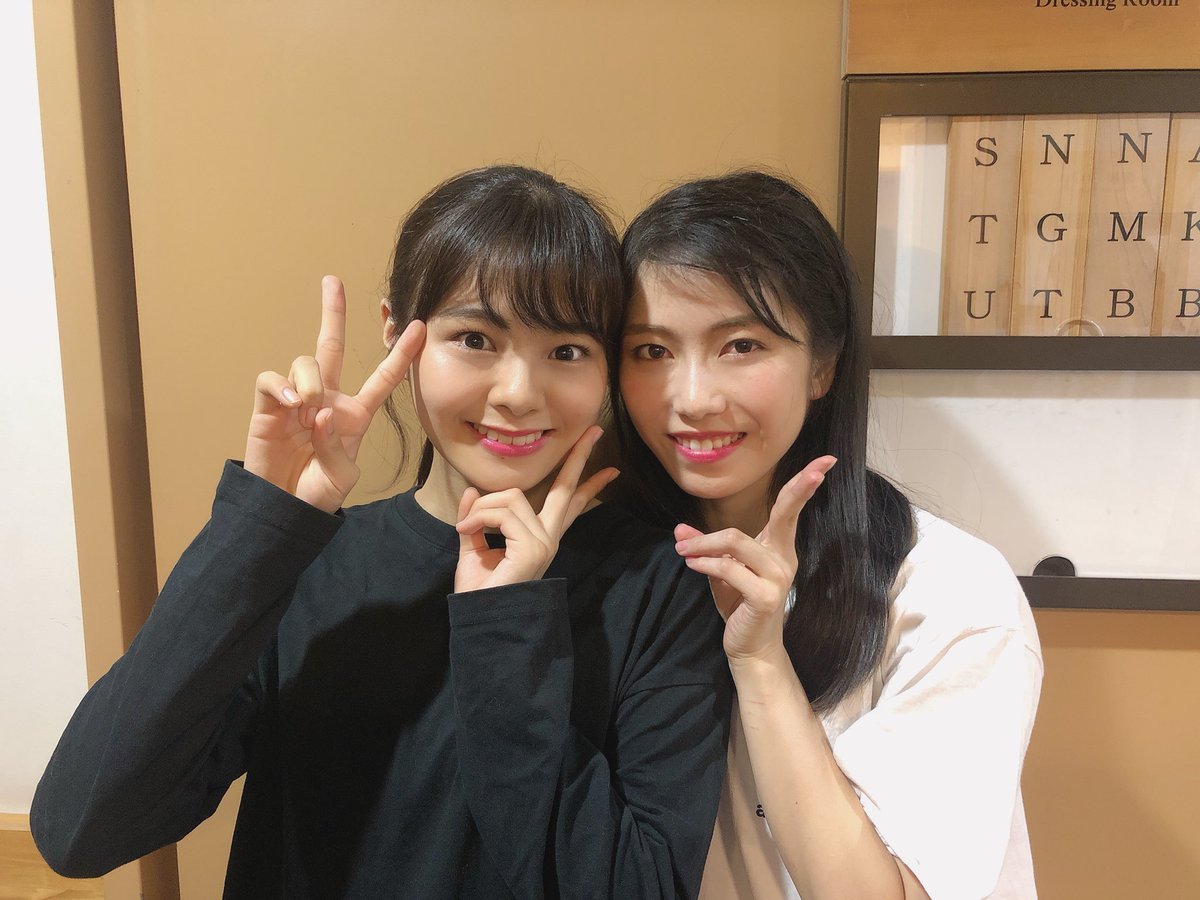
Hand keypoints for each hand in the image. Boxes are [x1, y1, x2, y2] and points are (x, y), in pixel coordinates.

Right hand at [245, 275, 425, 512]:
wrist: (284, 509)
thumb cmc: (316, 493)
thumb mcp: (340, 477)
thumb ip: (337, 447)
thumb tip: (322, 413)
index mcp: (355, 415)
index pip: (382, 378)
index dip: (400, 355)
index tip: (417, 328)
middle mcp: (327, 399)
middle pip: (329, 346)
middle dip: (333, 312)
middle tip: (333, 281)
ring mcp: (296, 400)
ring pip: (304, 363)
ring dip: (309, 380)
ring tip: (308, 409)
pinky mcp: (268, 406)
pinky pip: (272, 381)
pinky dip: (282, 387)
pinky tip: (292, 406)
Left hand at [453, 425, 617, 591]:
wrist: (479, 616)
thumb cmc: (479, 590)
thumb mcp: (473, 546)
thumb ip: (476, 519)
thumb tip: (472, 490)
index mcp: (541, 536)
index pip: (571, 504)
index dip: (590, 485)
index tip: (611, 470)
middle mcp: (548, 537)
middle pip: (567, 488)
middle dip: (579, 456)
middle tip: (594, 430)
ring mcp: (544, 541)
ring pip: (512, 496)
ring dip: (481, 508)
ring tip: (465, 528)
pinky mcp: (533, 546)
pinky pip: (501, 512)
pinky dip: (477, 517)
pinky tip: (466, 531)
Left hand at [673, 456, 836, 662]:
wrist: (748, 647)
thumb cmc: (739, 605)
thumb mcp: (719, 570)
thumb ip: (704, 547)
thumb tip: (678, 529)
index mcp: (777, 548)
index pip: (790, 509)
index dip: (805, 484)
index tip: (826, 461)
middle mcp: (783, 559)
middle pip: (784, 514)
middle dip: (799, 488)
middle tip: (818, 470)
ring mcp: (777, 578)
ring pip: (737, 542)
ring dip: (704, 542)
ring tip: (682, 549)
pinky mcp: (765, 597)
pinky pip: (729, 569)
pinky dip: (705, 563)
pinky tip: (691, 564)